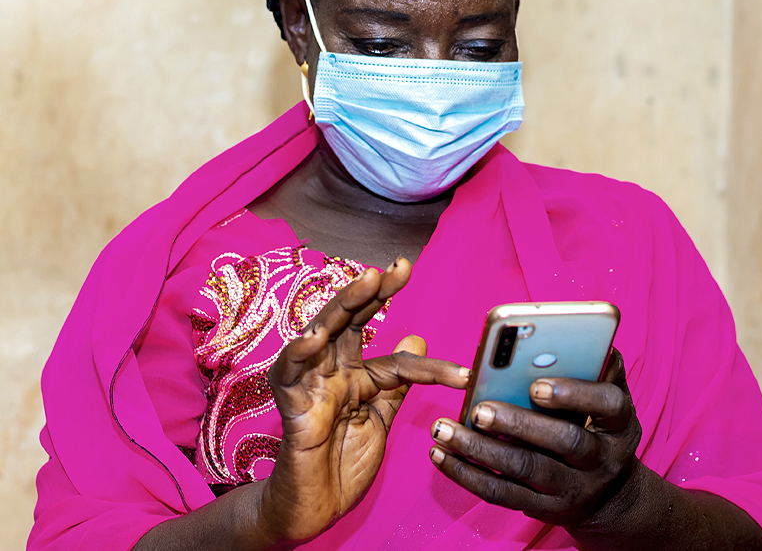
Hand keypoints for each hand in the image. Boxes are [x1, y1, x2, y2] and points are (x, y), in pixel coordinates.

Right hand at [259, 259, 470, 541]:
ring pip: (320, 336)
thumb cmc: (342, 465)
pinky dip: (299, 354)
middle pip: (348, 324)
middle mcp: (331, 374)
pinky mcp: (293, 409)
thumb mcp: (379, 418)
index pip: (390, 354)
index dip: (420, 353)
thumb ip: (396, 383)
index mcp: (354, 377)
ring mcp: (311, 388)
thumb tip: (417, 339)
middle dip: (371, 293)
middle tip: (398, 268)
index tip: (456, 358)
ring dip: (342, 308)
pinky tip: (315, 336)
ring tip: (365, 282)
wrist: (315, 509)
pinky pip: (290, 376)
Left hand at [428, 349, 641, 527]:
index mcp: (622, 423)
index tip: (536, 384)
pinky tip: (442, 455)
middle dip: (519, 423)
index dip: (574, 393)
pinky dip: (468, 475)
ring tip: (445, 429)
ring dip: (480, 449)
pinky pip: (502, 493)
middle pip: (565, 441)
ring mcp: (575, 488)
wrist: (610, 494)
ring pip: (526, 469)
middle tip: (480, 409)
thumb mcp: (611, 401)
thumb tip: (573, 335)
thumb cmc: (601, 428)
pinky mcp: (545, 509)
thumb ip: (597, 369)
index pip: (608, 404)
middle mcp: (603, 459)